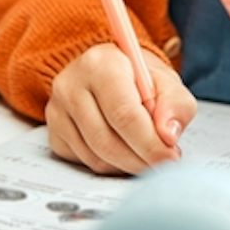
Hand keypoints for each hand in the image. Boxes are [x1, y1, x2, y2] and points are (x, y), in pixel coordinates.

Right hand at [45, 43, 197, 174]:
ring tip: (146, 154)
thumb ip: (175, 105)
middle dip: (140, 160)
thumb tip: (168, 135)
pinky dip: (110, 165)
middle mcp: (71, 84)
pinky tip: (124, 150)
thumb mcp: (167, 83)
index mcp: (101, 63)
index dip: (150, 142)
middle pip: (107, 141)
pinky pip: (85, 162)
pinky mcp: (54, 132)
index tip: (170, 157)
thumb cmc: (140, 79)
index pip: (124, 113)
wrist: (111, 75)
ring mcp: (57, 110)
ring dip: (127, 165)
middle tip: (163, 164)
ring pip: (95, 157)